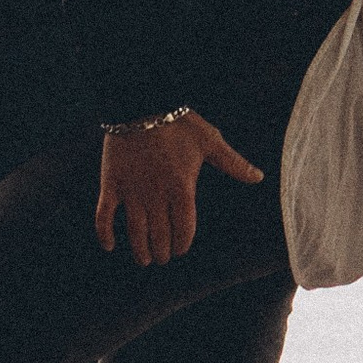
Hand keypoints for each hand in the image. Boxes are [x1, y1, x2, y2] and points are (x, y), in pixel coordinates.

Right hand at [95, 110, 261, 266]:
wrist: (142, 103)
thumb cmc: (180, 122)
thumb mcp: (210, 141)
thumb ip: (234, 163)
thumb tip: (259, 177)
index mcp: (182, 189)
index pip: (184, 229)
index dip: (183, 244)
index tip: (181, 249)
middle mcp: (156, 196)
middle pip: (160, 235)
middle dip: (163, 251)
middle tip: (163, 257)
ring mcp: (131, 191)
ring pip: (136, 231)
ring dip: (140, 249)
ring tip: (144, 260)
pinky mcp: (110, 184)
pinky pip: (104, 215)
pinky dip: (105, 233)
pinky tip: (109, 246)